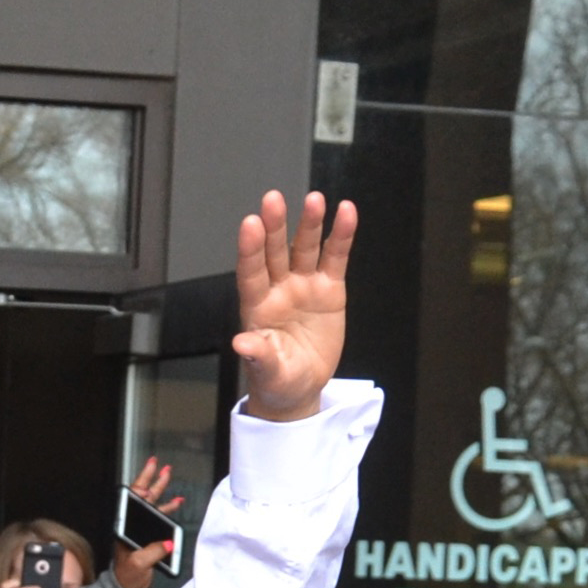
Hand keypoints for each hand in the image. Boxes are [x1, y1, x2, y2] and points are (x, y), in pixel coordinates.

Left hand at [112, 456, 180, 587]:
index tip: (149, 468)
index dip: (141, 481)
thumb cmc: (127, 576)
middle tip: (159, 464)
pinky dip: (168, 509)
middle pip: (142, 497)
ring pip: (152, 504)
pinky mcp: (150, 537)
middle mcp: (132, 524)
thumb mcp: (138, 564)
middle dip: (151, 479)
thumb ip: (153, 552)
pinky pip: (159, 518)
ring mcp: (141, 529)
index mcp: (126, 526)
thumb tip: (168, 543)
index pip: (132, 498)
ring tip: (168, 475)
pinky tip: (177, 501)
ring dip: (161, 490)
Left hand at [232, 189, 356, 423]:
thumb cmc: (276, 380)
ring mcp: (303, 286)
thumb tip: (240, 343)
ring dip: (310, 224)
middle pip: (275, 252)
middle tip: (273, 200)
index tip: (250, 223)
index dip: (250, 248)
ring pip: (305, 248)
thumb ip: (258, 355)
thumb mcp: (267, 372)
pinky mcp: (328, 289)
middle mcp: (278, 289)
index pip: (251, 272)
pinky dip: (341, 236)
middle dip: (275, 226)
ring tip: (315, 199)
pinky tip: (346, 213)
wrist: (299, 388)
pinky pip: (335, 258)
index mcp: (257, 306)